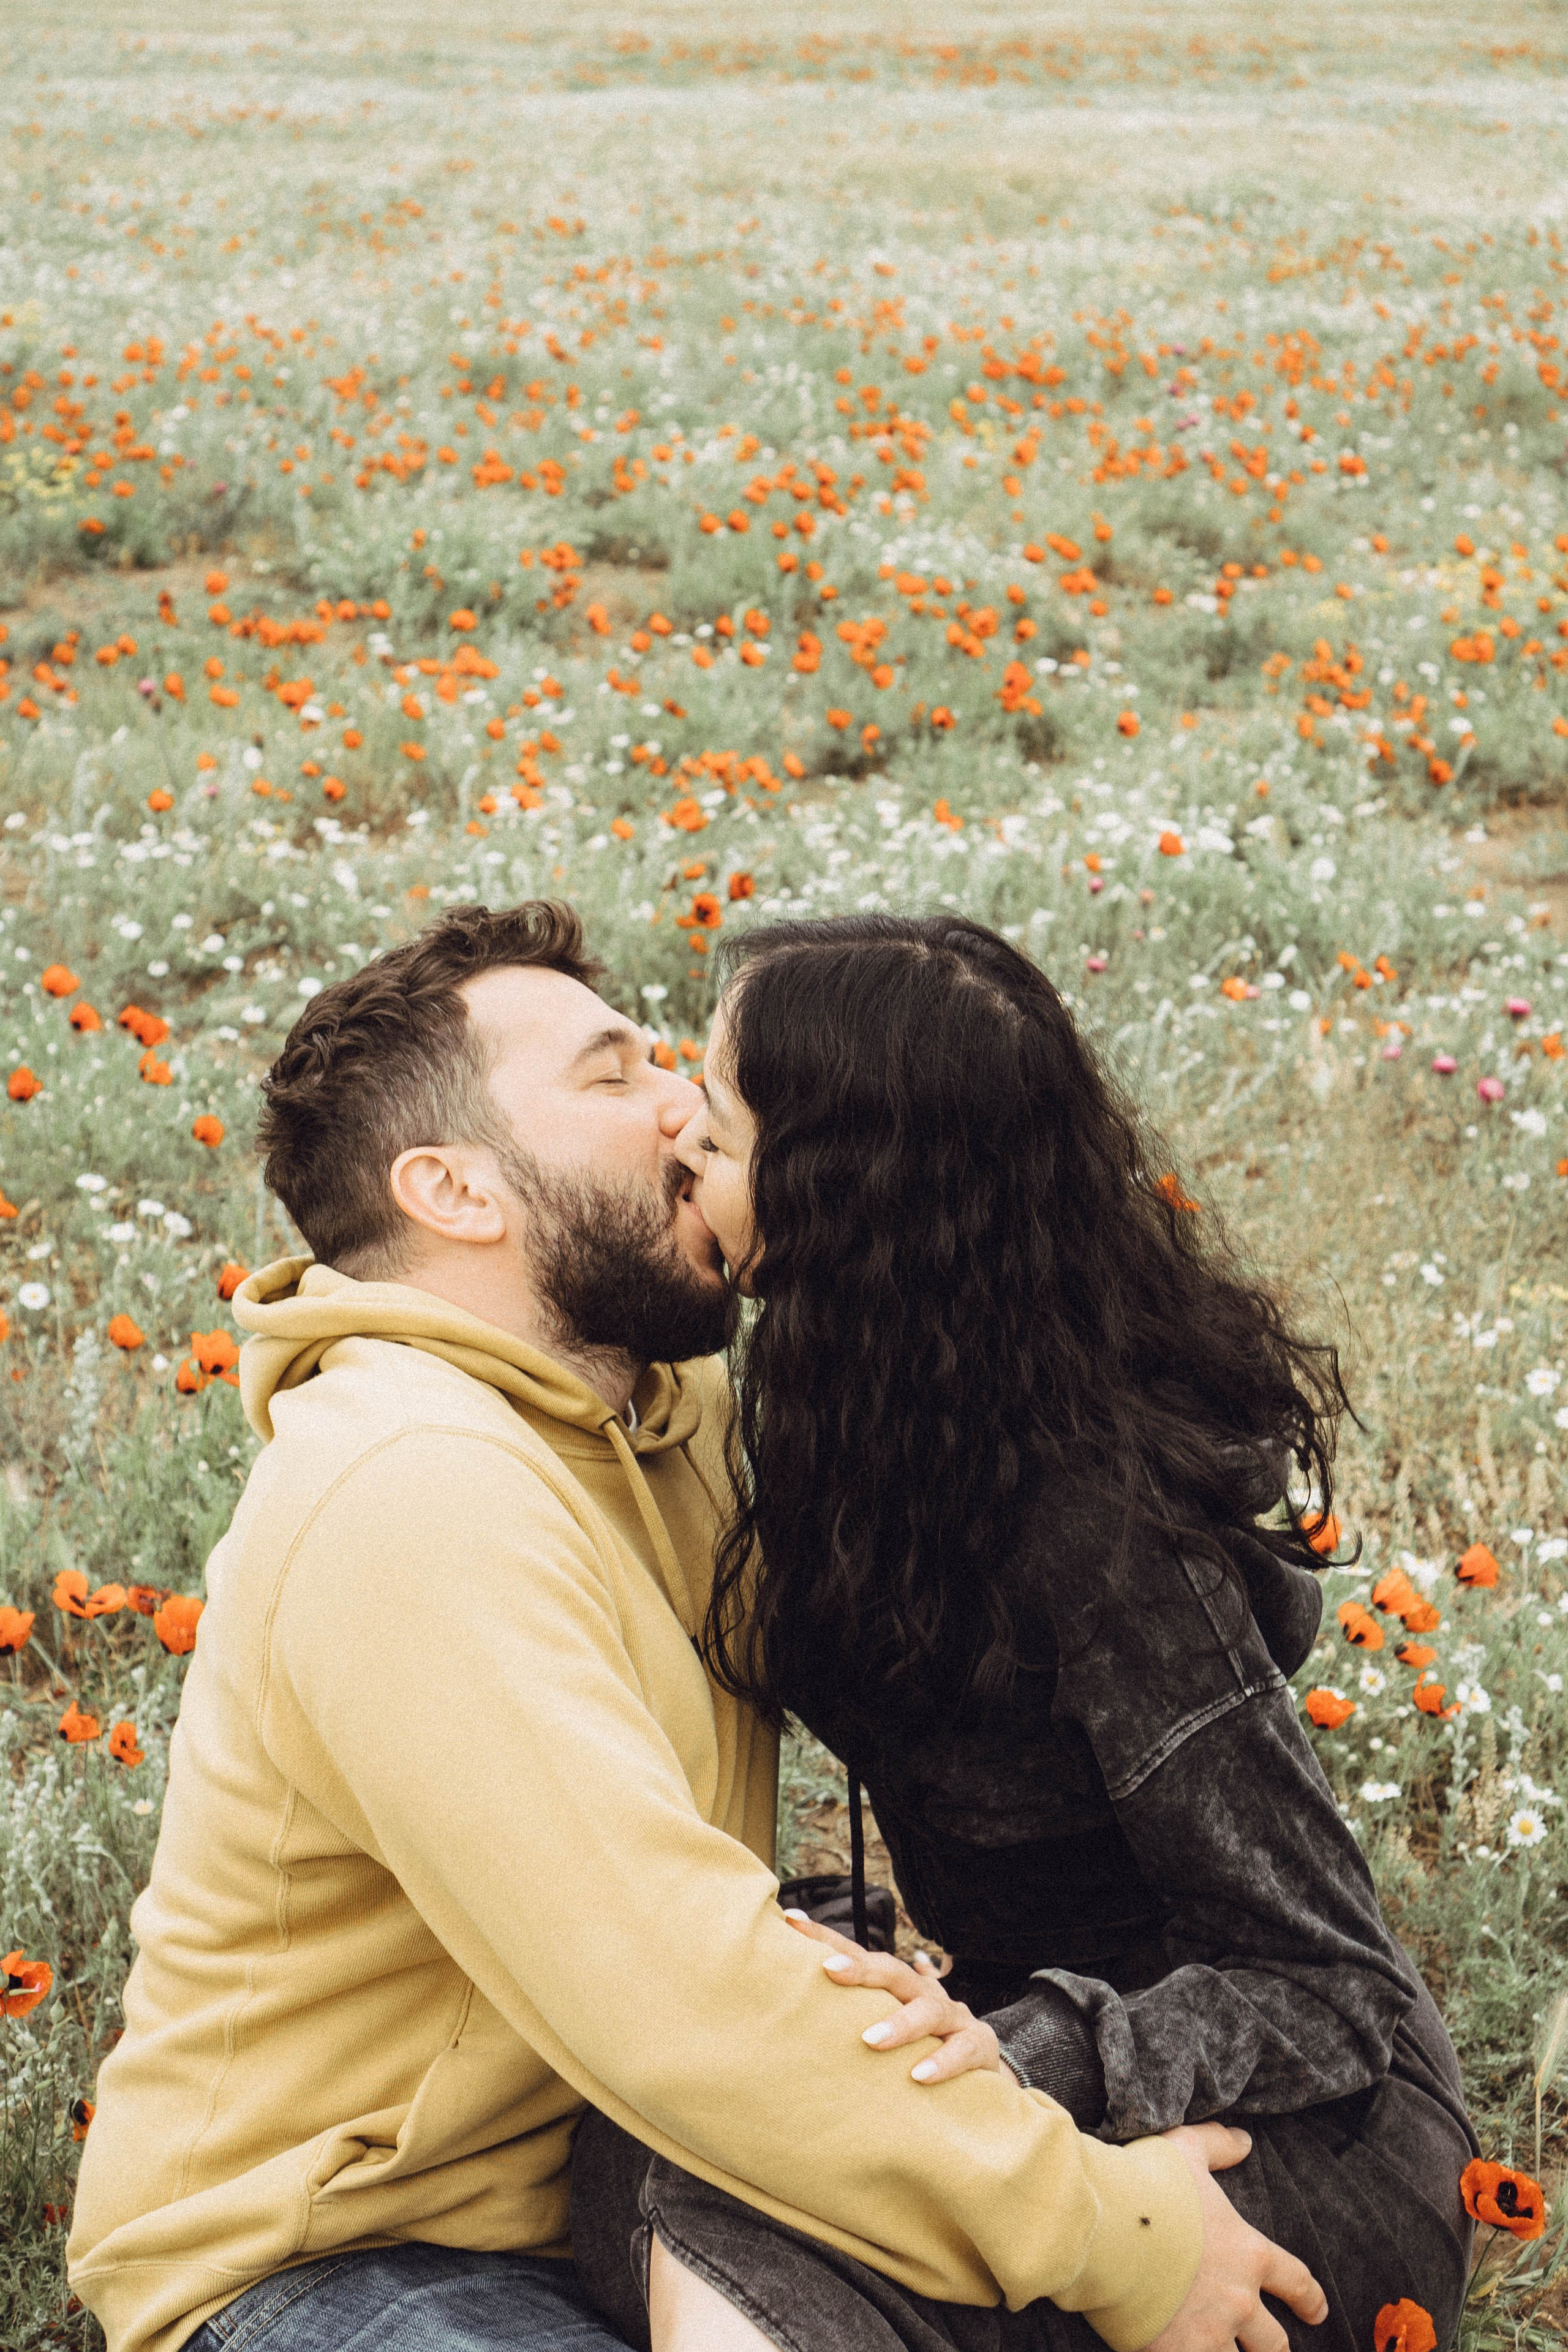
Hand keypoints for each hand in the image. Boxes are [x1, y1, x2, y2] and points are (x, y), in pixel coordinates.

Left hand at [782, 1908, 1004, 2084]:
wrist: (982, 2068)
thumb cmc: (919, 2045)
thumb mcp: (888, 2026)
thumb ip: (850, 2016)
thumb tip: (793, 2003)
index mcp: (897, 1987)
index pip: (859, 1956)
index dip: (825, 1938)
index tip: (790, 1922)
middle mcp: (923, 1993)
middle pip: (893, 1971)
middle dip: (861, 1968)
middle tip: (827, 1971)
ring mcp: (953, 2018)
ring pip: (929, 2009)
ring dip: (900, 2023)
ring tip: (871, 2040)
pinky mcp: (978, 2047)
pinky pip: (962, 2051)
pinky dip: (942, 2062)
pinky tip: (918, 2076)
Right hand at [1146, 2124, 1326, 2351]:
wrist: (1104, 2226)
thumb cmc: (1145, 2185)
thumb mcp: (1184, 2151)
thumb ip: (1217, 2145)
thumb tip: (1244, 2141)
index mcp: (1248, 2254)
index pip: (1296, 2282)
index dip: (1310, 2299)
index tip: (1316, 2312)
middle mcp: (1238, 2300)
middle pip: (1275, 2342)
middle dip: (1276, 2347)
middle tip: (1273, 2349)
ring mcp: (1210, 2334)